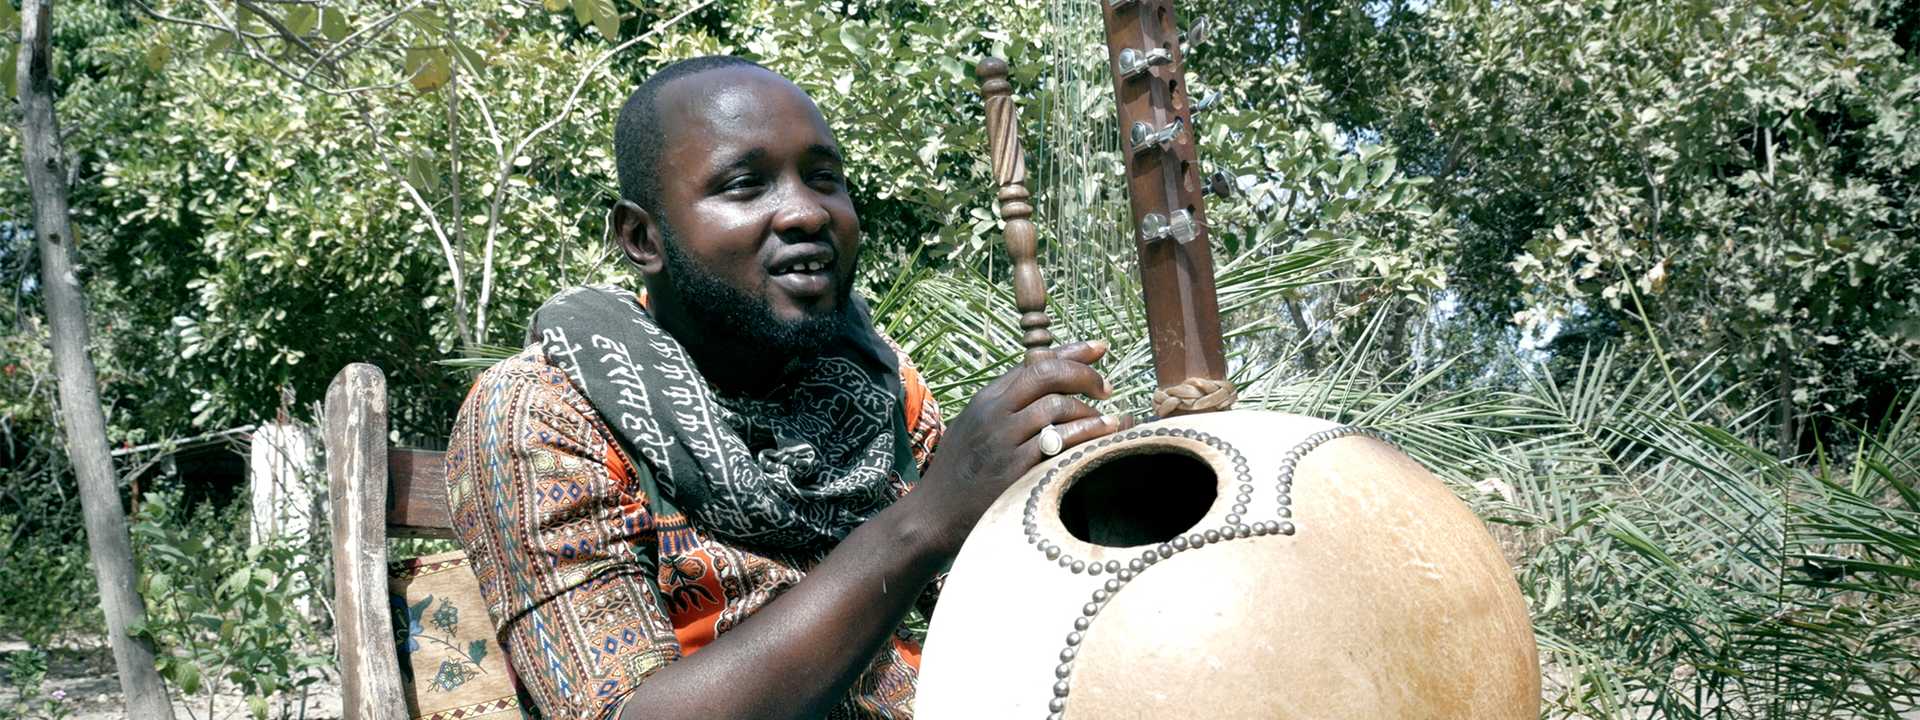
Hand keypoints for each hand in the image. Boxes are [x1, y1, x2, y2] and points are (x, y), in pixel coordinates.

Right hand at [908, 340, 1132, 555]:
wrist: (933, 517)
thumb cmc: (959, 474)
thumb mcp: (975, 428)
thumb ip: (1007, 406)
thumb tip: (1048, 385)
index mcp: (986, 399)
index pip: (1034, 363)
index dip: (1072, 352)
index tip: (1100, 349)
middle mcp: (994, 414)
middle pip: (1047, 375)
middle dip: (1085, 375)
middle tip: (1106, 389)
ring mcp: (1003, 441)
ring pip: (1057, 408)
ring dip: (1091, 412)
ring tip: (1109, 421)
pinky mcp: (1015, 470)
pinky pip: (1059, 444)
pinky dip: (1085, 437)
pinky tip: (1101, 440)